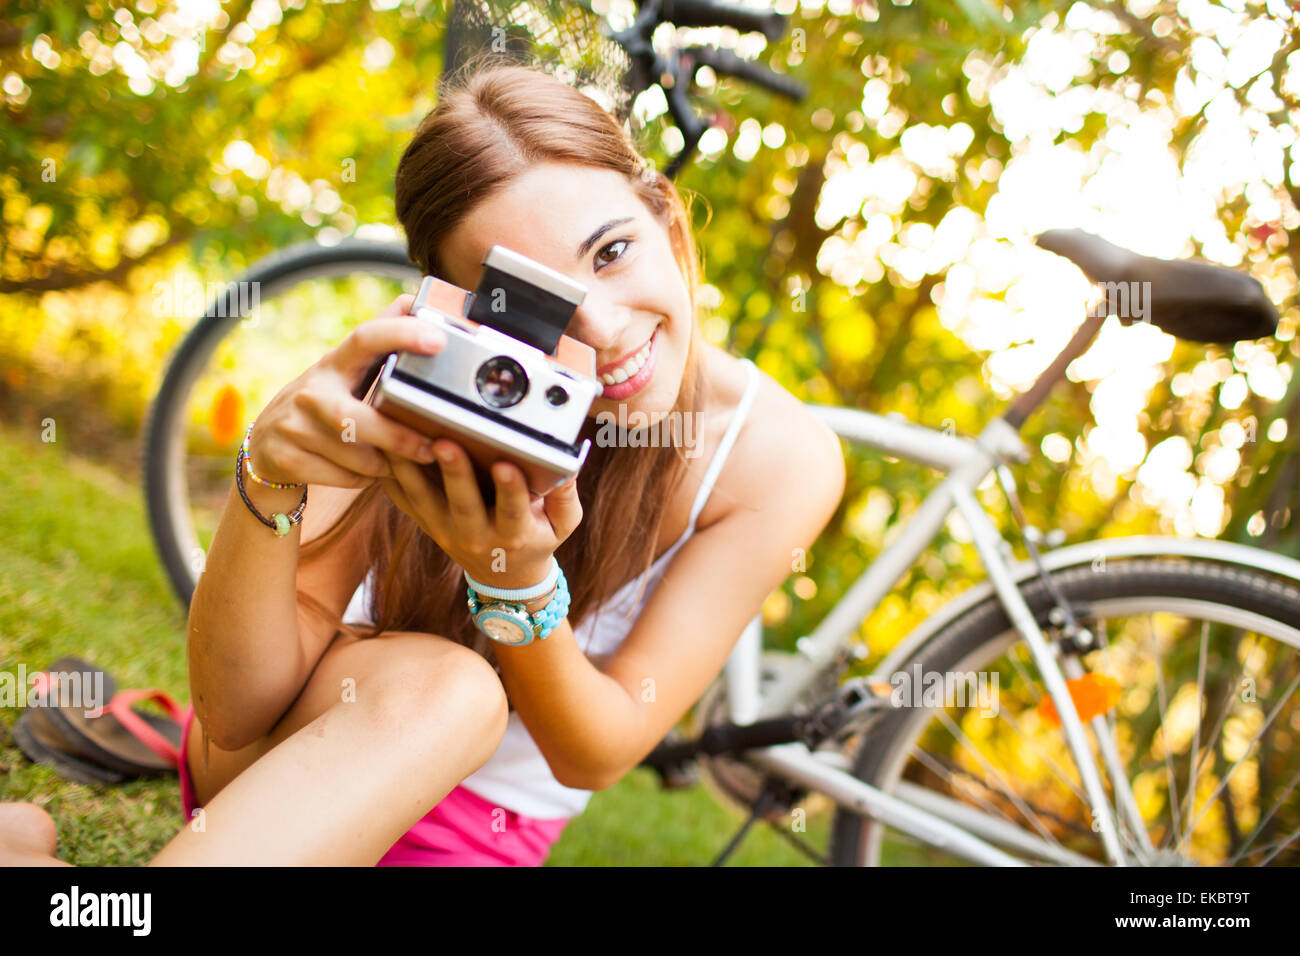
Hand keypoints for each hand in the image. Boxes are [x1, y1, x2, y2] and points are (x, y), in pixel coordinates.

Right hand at [245, 294, 447, 488]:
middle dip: (398, 437)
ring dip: (386, 465)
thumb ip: (380, 340)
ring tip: (397, 462)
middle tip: (431, 448)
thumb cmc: (324, 402)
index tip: (439, 339)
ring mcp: (294, 425)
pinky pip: (344, 478)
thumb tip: (414, 298)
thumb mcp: (347, 369)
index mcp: (335, 362)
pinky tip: (367, 472)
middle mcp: (311, 390)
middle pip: (356, 418)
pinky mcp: (286, 458)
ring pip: (357, 456)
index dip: (402, 334)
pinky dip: (365, 480)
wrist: (265, 446)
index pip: (366, 338)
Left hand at [379, 439, 582, 588]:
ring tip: (401, 439)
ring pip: (423, 500)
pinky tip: (382, 447)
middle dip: (455, 473)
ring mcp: (446, 531)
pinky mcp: (425, 523)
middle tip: (445, 443)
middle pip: (463, 504)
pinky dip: (390, 475)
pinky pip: (403, 499)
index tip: (508, 466)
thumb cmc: (537, 539)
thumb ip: (566, 497)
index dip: (512, 490)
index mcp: (514, 534)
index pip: (514, 511)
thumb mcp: (563, 525)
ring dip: (411, 469)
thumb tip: (569, 466)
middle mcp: (476, 535)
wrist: (505, 577)